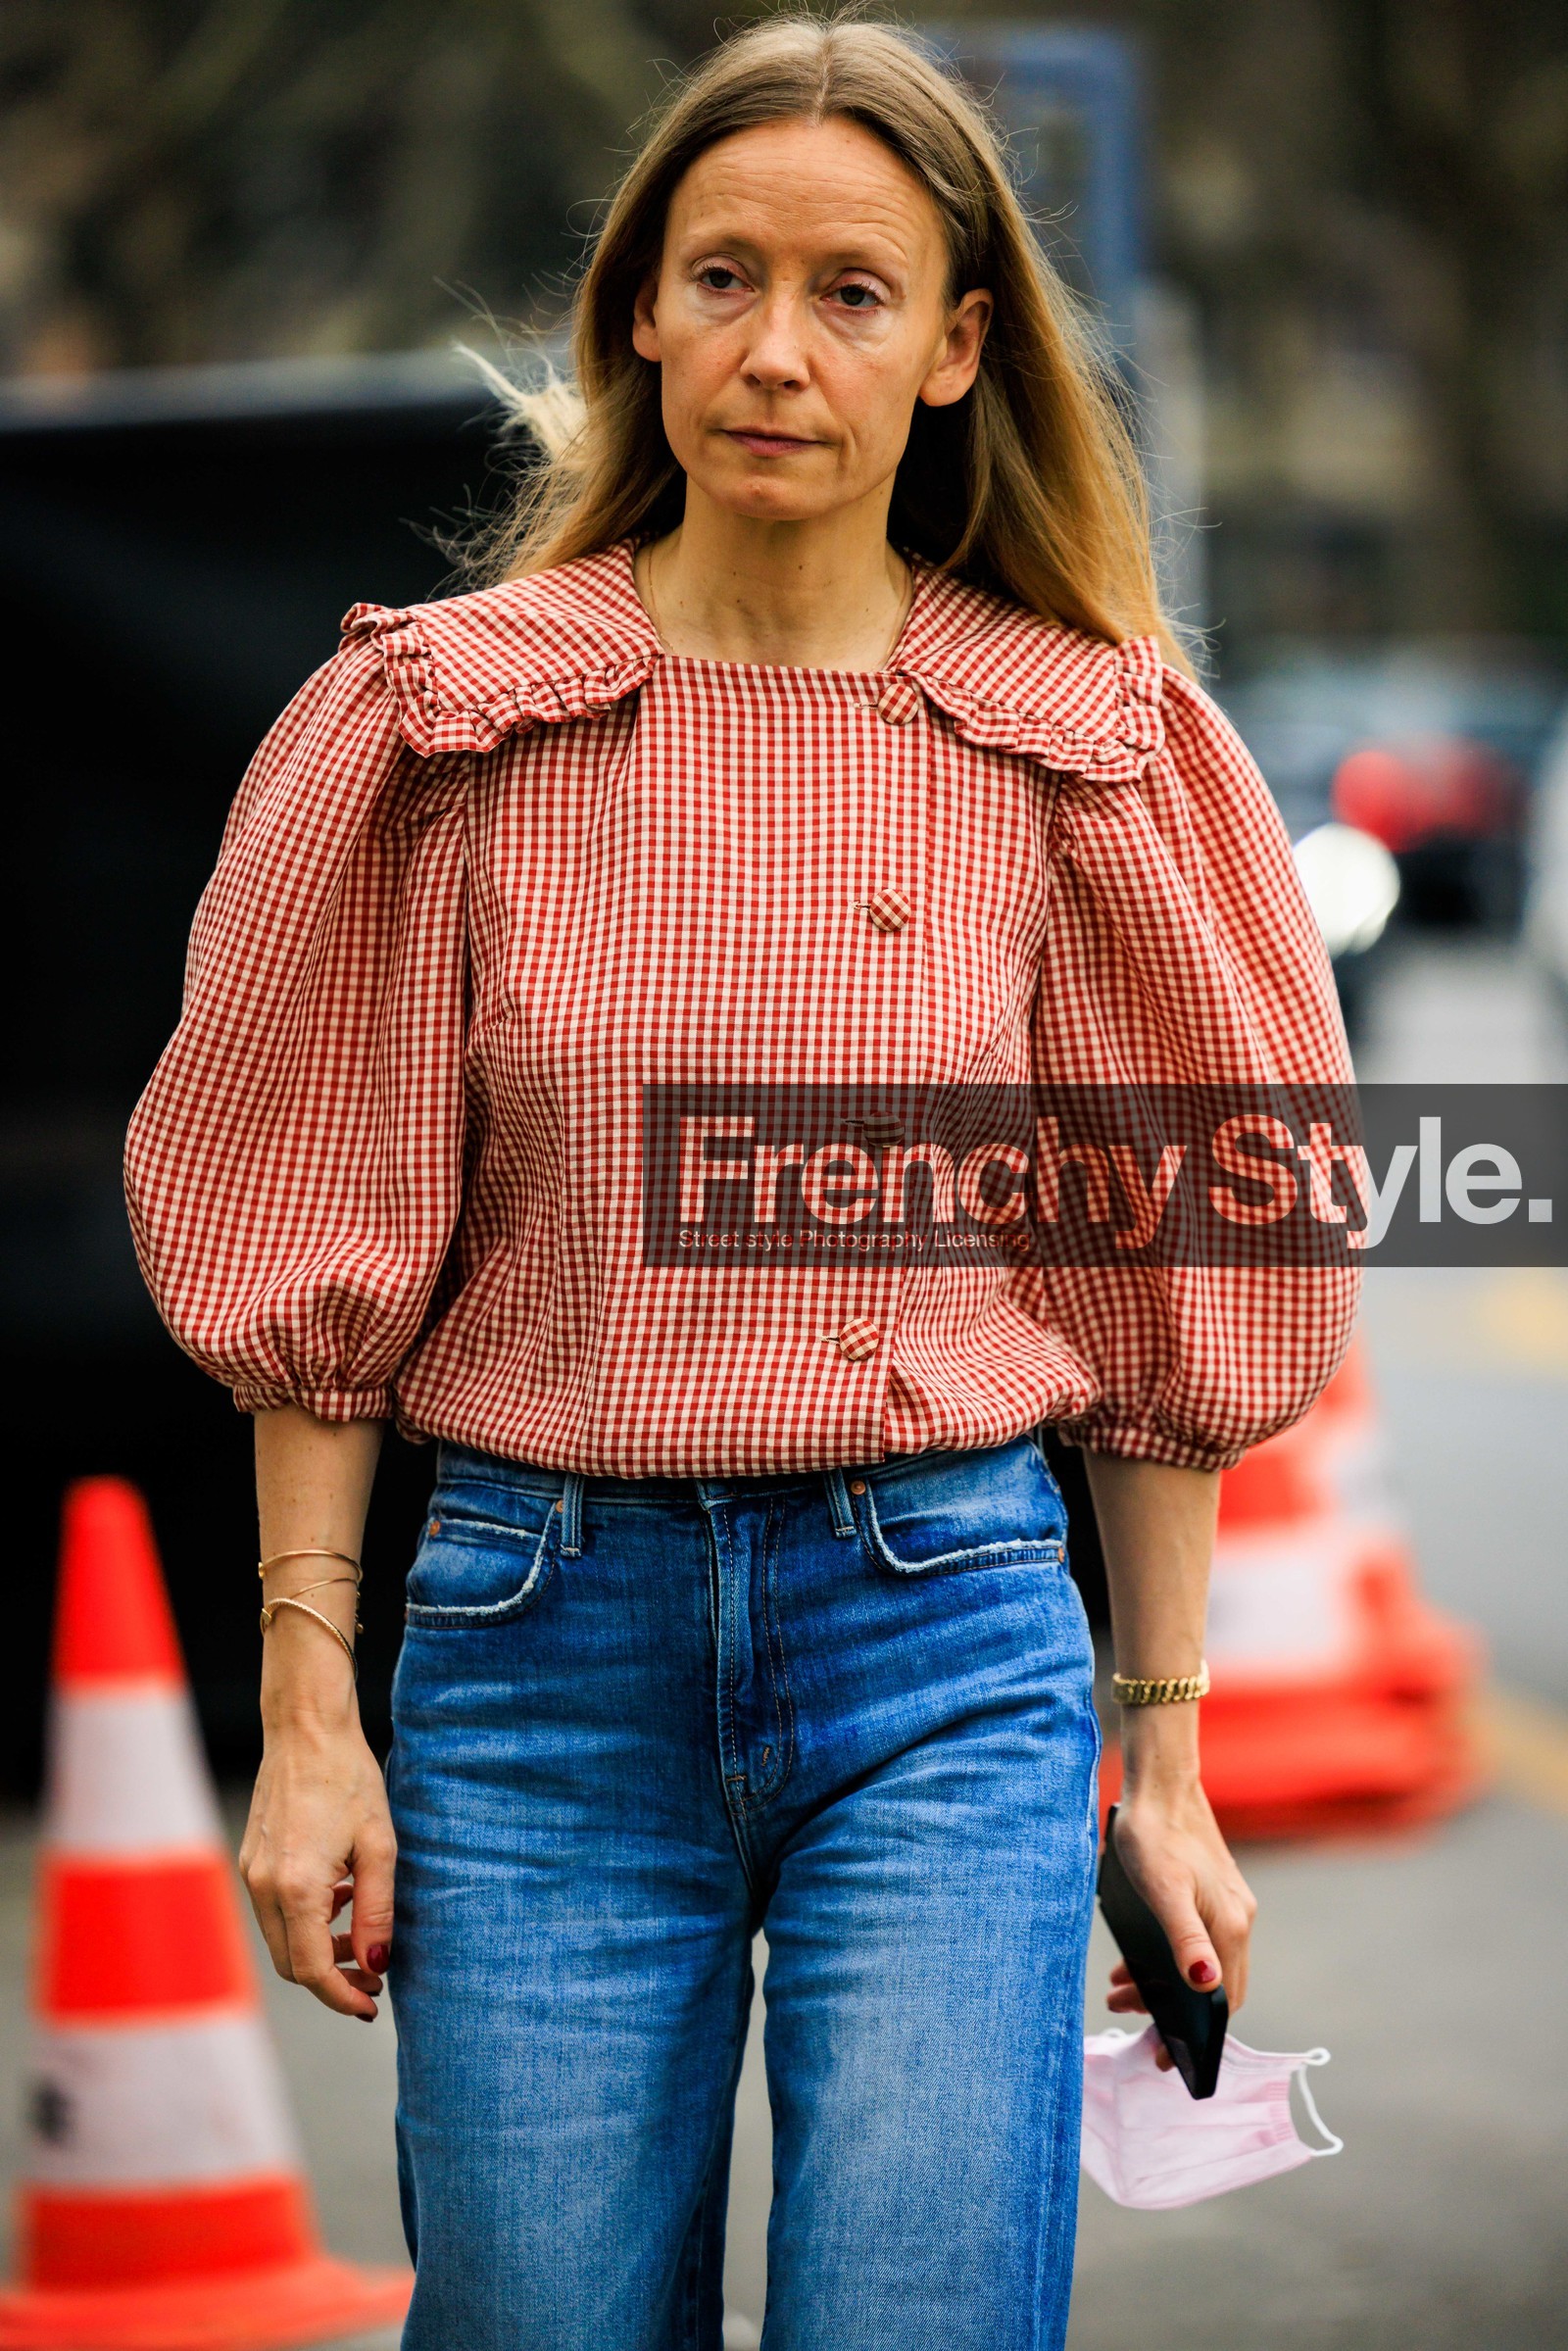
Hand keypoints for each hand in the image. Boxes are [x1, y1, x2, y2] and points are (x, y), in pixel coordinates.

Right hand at [239, 1717, 396, 2020]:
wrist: (306, 1729)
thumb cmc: (349, 1778)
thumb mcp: (379, 1846)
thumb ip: (377, 1911)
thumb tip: (377, 1962)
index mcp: (296, 1887)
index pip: (311, 1971)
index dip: (342, 1996)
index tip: (371, 2004)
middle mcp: (264, 1887)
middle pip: (291, 1964)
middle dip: (331, 1979)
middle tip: (373, 1976)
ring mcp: (251, 1873)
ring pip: (281, 1940)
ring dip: (318, 1950)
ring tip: (360, 1935)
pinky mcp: (251, 1860)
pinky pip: (274, 1911)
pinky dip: (304, 1922)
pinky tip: (338, 1898)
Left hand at [1105, 1775, 1255, 2071]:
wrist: (1159, 1782)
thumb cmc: (1155, 1835)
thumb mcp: (1163, 1891)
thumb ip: (1185, 1939)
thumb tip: (1204, 1985)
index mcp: (1230, 1928)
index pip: (1224, 2002)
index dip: (1198, 2036)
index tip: (1166, 2058)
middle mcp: (1236, 1920)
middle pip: (1211, 1988)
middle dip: (1170, 2012)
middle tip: (1126, 2017)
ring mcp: (1224, 1905)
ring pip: (1197, 1964)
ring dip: (1161, 1985)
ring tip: (1118, 1990)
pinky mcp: (1208, 1892)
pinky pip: (1191, 1942)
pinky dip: (1163, 1960)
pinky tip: (1129, 1961)